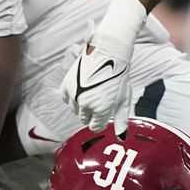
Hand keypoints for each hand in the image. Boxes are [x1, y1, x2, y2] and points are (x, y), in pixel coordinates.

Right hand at [60, 0, 146, 134]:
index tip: (105, 109)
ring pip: (75, 109)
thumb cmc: (119, 74)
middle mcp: (86, 104)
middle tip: (100, 96)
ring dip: (82, 104)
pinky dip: (73, 96)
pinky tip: (83, 86)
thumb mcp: (123, 99)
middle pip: (85, 119)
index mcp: (101, 109)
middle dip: (92, 112)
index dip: (101, 119)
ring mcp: (74, 94)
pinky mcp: (66, 85)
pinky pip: (67, 99)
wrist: (108, 51)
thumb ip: (121, 120)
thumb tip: (121, 138)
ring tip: (93, 89)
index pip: (96, 126)